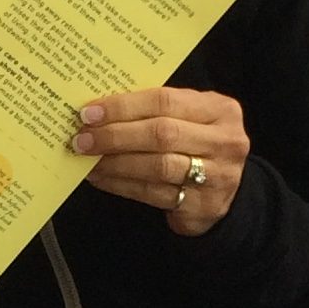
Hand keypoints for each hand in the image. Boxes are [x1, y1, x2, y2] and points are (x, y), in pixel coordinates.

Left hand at [71, 87, 248, 234]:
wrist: (225, 192)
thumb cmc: (199, 145)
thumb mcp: (192, 118)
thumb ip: (158, 110)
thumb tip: (100, 110)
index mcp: (220, 110)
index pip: (165, 101)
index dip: (124, 106)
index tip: (90, 112)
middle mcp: (224, 141)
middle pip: (161, 134)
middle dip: (115, 135)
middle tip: (82, 139)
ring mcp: (217, 176)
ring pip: (157, 166)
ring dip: (116, 163)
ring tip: (88, 159)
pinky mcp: (202, 206)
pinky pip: (153, 193)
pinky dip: (122, 184)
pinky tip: (101, 177)